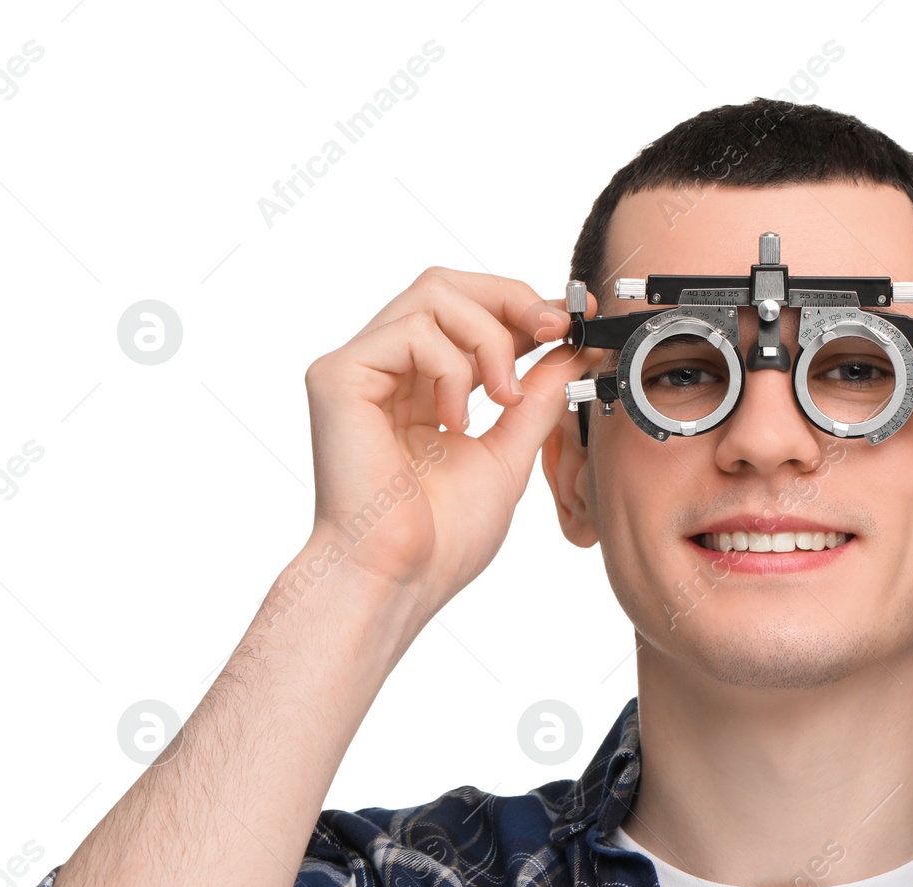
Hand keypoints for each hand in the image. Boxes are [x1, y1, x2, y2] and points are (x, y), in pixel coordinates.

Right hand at [302, 266, 600, 608]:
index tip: (573, 319)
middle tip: (553, 332)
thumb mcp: (510, 451)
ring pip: (433, 294)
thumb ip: (537, 396)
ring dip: (489, 339)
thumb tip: (573, 350)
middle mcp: (386, 368)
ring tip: (503, 398)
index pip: (469, 313)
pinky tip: (454, 421)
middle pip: (447, 284)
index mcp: (421, 385)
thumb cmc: (443, 536)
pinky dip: (451, 367)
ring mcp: (359, 368)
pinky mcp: (338, 376)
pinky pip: (411, 331)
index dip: (522, 306)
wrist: (403, 576)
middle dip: (512, 300)